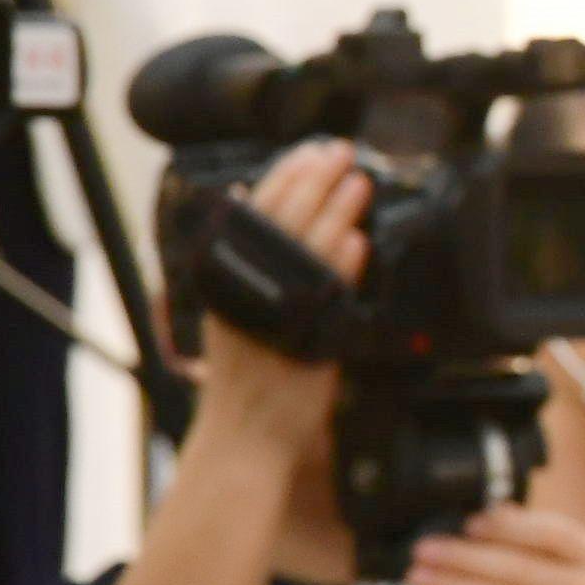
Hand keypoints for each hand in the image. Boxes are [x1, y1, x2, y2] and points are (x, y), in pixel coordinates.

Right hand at [191, 138, 361, 471]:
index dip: (286, 176)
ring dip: (334, 211)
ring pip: (304, 249)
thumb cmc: (246, 372)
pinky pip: (322, 295)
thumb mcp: (234, 304)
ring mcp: (271, 313)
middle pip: (280, 221)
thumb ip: (245, 255)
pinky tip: (357, 241)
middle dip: (313, 180)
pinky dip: (338, 265)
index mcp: (225, 277)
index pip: (255, 212)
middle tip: (341, 151)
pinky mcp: (299, 338)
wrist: (245, 434)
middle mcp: (243, 290)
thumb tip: (247, 199)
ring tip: (359, 182)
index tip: (312, 150)